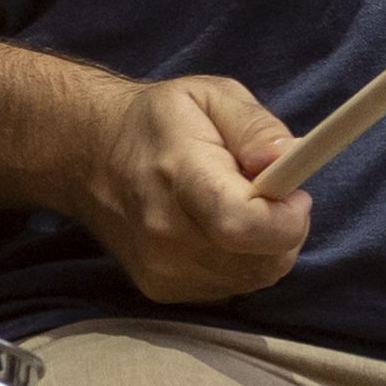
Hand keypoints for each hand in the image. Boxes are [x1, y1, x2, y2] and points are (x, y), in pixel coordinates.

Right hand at [85, 72, 310, 306]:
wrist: (89, 155)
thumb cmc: (159, 122)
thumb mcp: (212, 96)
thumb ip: (256, 126)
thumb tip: (289, 158)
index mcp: (179, 175)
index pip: (240, 223)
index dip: (286, 218)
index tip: (296, 193)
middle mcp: (164, 232)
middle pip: (259, 261)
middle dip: (285, 230)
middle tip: (272, 193)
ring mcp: (160, 268)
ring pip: (253, 279)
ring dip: (266, 247)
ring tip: (242, 206)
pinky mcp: (161, 289)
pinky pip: (230, 287)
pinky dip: (241, 262)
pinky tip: (220, 230)